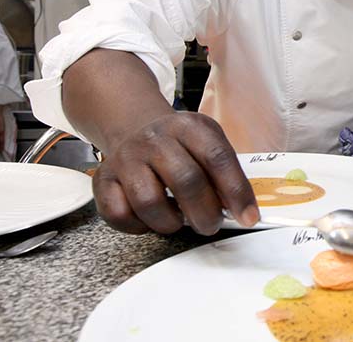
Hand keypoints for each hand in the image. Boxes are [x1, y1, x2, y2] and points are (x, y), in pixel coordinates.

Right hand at [92, 112, 259, 235]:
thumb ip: (225, 172)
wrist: (135, 129)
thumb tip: (242, 210)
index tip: (248, 217)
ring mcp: (126, 158)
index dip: (236, 191)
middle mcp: (155, 139)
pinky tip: (151, 217)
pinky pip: (120, 215)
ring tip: (179, 220)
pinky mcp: (103, 181)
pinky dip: (139, 226)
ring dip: (171, 222)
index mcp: (189, 127)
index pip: (217, 158)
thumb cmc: (180, 146)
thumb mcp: (208, 142)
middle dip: (205, 213)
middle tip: (210, 225)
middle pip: (186, 181)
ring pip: (150, 202)